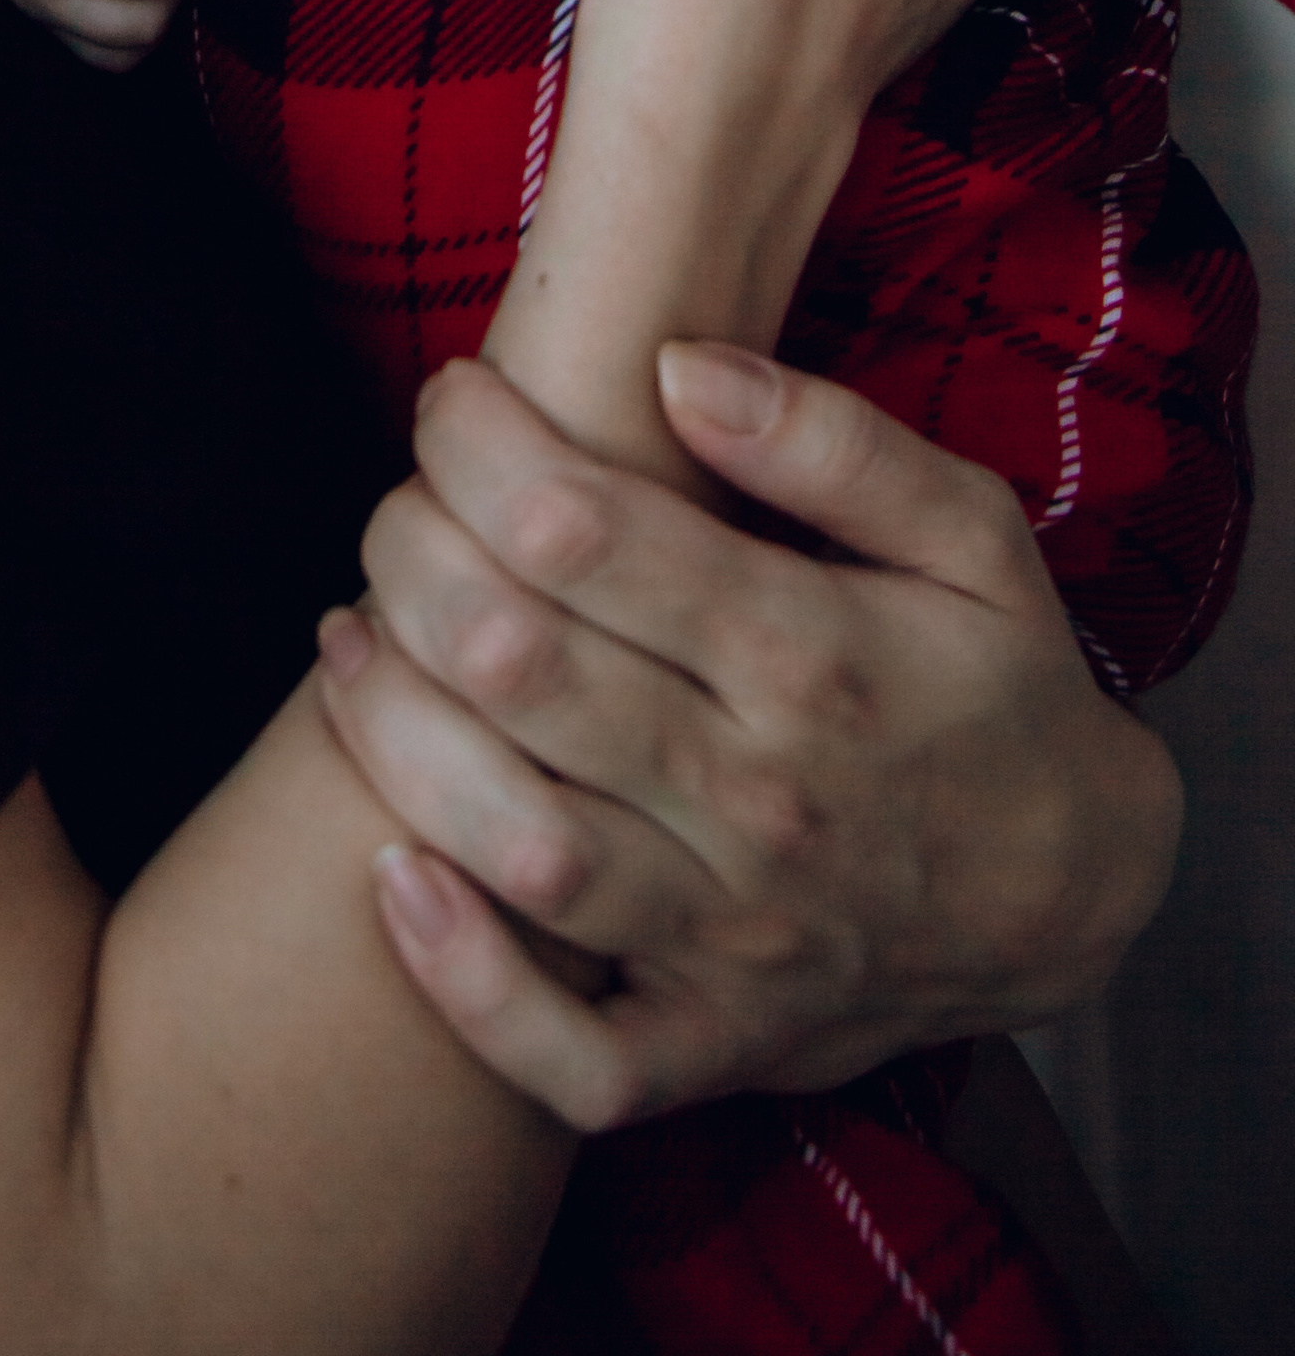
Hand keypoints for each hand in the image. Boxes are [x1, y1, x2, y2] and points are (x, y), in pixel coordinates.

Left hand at [314, 349, 1180, 1127]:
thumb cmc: (996, 684)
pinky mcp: (716, 1046)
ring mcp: (735, 942)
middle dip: (412, 557)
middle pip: (518, 664)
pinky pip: (572, 1061)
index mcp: (812, 655)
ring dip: (393, 734)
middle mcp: (762, 802)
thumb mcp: (972, 532)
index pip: (582, 529)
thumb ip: (833, 441)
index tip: (449, 399)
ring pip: (518, 845)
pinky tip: (392, 876)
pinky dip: (467, 985)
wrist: (1081, 894)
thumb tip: (681, 366)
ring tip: (347, 642)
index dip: (477, 445)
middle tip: (396, 511)